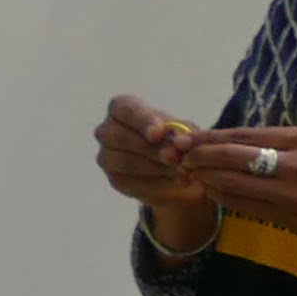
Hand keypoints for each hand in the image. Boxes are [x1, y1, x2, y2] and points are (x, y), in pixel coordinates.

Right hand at [98, 93, 217, 254]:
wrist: (183, 171)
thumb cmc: (185, 142)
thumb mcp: (189, 134)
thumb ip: (184, 136)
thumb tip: (180, 146)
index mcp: (124, 110)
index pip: (124, 109)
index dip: (140, 120)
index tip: (160, 133)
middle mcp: (107, 131)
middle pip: (118, 138)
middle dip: (148, 149)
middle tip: (177, 160)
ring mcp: (107, 158)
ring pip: (121, 162)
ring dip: (152, 169)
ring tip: (181, 174)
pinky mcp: (115, 181)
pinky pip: (130, 184)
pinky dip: (155, 186)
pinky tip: (176, 186)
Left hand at [176, 123, 296, 295]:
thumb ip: (282, 141)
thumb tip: (236, 138)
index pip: (246, 134)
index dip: (212, 136)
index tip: (190, 136)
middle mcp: (296, 163)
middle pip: (233, 156)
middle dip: (200, 155)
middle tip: (179, 154)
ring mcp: (289, 192)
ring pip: (232, 182)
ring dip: (206, 177)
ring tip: (190, 172)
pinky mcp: (285, 216)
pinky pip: (242, 205)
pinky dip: (221, 197)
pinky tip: (210, 190)